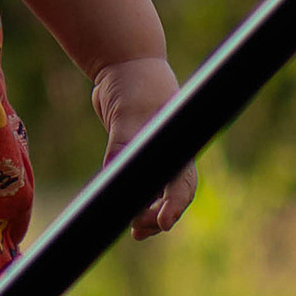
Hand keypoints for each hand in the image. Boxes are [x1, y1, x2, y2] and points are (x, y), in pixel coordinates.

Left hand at [92, 53, 194, 237]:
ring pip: (155, 194)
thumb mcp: (127, 113)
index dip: (174, 206)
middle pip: (171, 196)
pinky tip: (121, 212)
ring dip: (146, 214)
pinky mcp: (136, 154)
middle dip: (157, 217)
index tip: (164, 222)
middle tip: (137, 229)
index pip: (182, 184)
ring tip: (134, 230)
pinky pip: (138, 184)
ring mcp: (155, 155)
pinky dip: (132, 199)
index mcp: (178, 146)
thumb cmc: (134, 85)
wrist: (124, 65)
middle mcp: (171, 154)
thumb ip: (121, 142)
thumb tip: (113, 170)